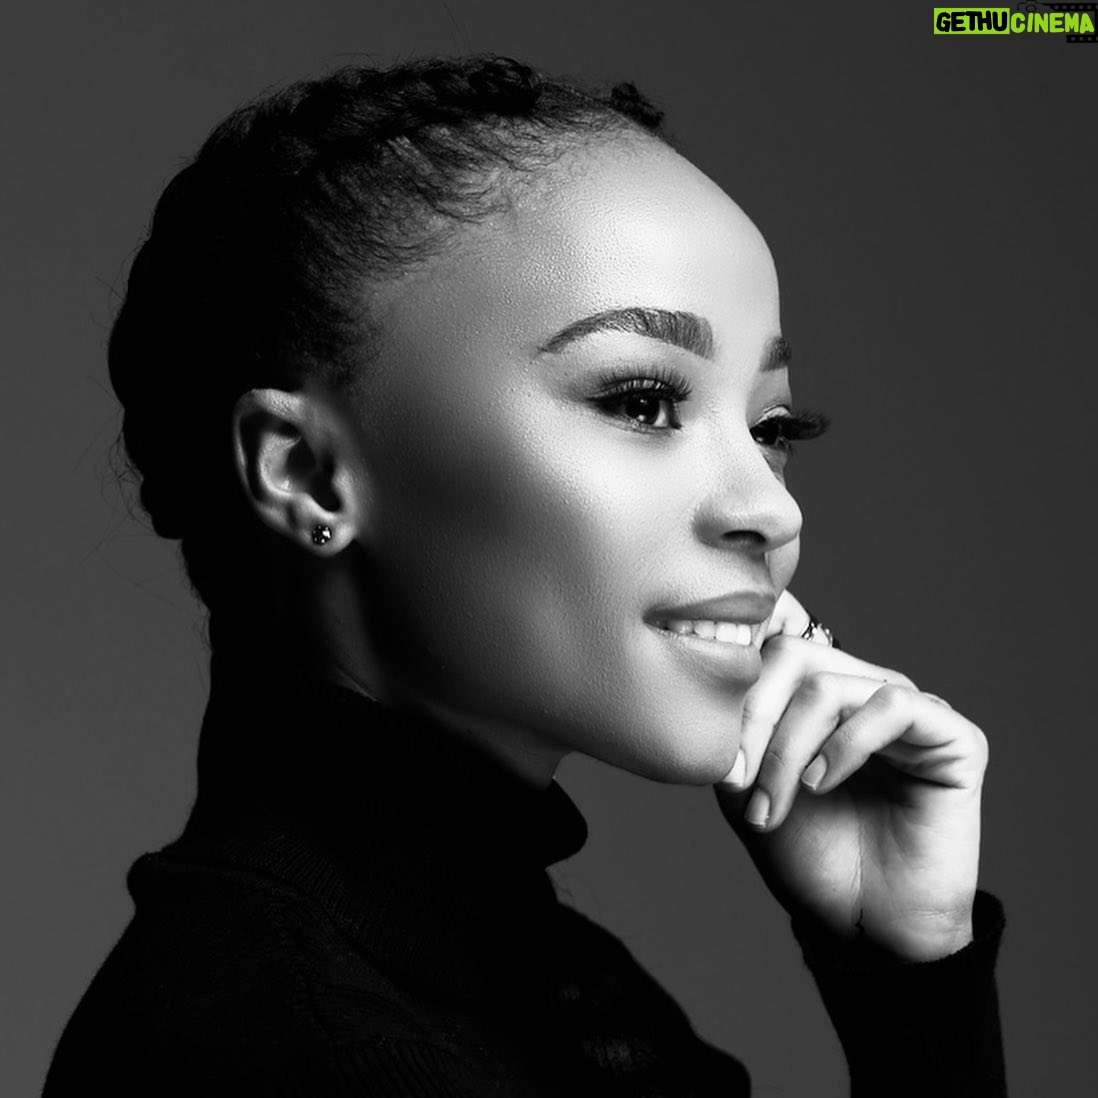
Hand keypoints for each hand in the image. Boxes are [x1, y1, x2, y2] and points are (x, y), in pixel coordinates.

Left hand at [713, 591, 988, 960]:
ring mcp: (910, 709)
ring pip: (829, 685)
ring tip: (775, 802)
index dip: (734, 693)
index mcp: (819, 694)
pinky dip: (845, 744)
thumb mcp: (746, 787)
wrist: (863, 926)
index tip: (718, 761)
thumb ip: (732, 732)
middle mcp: (864, 690)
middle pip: (792, 657)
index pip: (770, 649)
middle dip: (754, 720)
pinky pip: (891, 705)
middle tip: (739, 783)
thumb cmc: (809, 856)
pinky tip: (823, 784)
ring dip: (788, 747)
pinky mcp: (953, 736)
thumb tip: (714, 688)